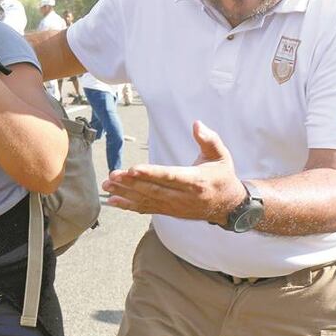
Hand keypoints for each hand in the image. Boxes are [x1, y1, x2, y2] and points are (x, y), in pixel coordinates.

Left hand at [101, 121, 246, 222]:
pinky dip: (129, 205)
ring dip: (125, 193)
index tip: (133, 168)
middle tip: (112, 175)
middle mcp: (184, 196)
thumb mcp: (221, 155)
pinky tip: (113, 201)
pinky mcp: (169, 211)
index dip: (151, 173)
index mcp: (196, 181)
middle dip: (130, 183)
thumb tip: (197, 124)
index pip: (170, 176)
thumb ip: (209, 139)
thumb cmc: (222, 176)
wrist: (228, 205)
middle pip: (154, 189)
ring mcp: (175, 206)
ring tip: (107, 185)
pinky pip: (147, 208)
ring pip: (147, 200)